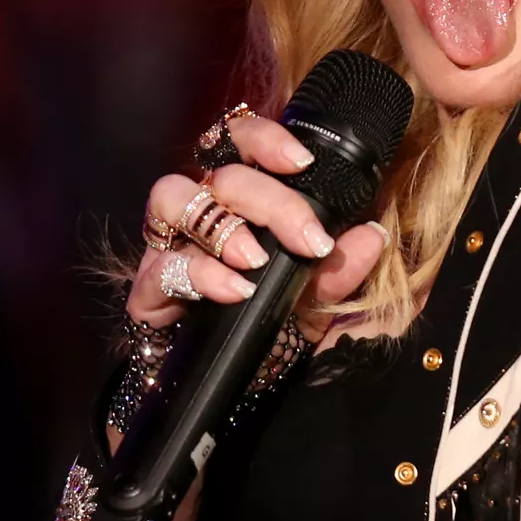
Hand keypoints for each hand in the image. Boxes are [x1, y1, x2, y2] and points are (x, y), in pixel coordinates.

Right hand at [125, 111, 387, 328]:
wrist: (238, 381)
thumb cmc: (274, 323)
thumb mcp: (318, 300)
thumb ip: (341, 270)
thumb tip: (371, 236)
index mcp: (240, 199)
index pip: (240, 141)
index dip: (265, 139)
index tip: (302, 162)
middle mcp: (202, 210)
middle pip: (223, 175)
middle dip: (272, 203)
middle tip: (309, 241)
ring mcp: (170, 244)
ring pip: (173, 197)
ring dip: (222, 226)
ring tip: (255, 259)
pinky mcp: (149, 285)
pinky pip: (163, 265)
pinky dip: (202, 275)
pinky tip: (235, 291)